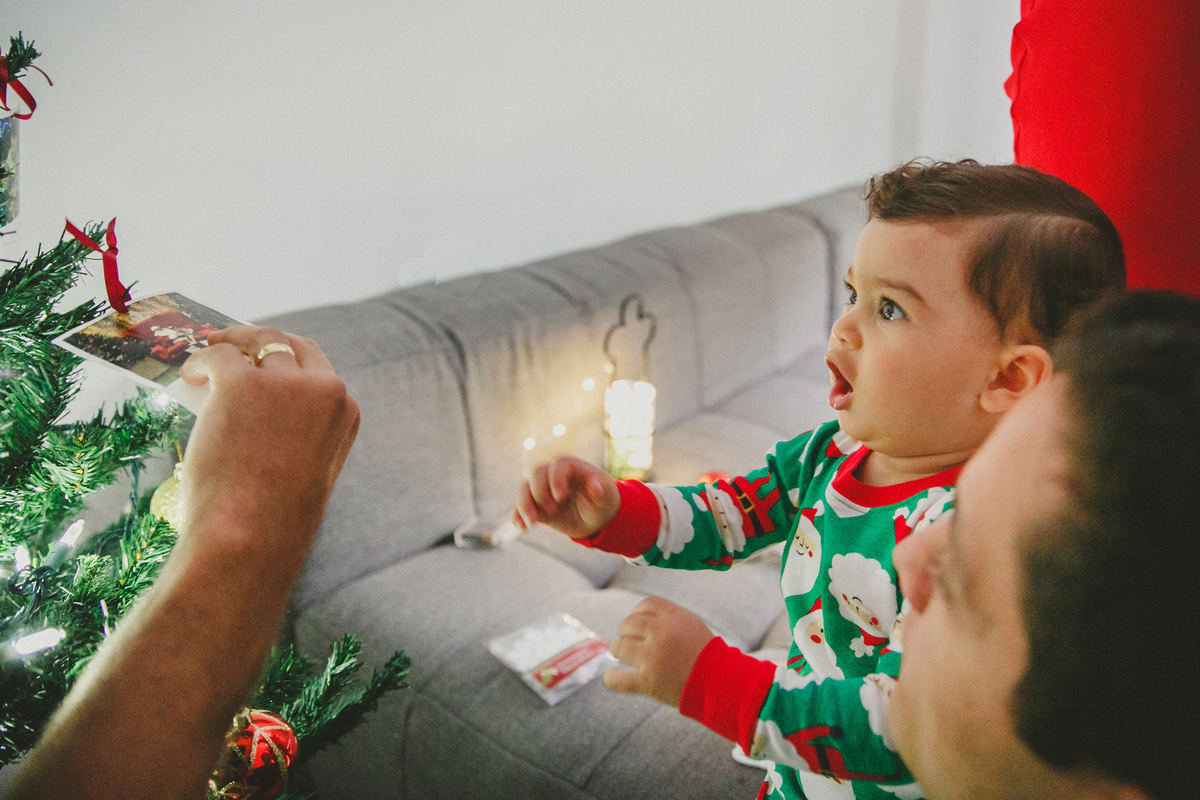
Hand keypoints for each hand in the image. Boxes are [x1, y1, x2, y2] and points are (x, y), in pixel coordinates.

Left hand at [178, 325, 359, 566]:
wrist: (251, 535)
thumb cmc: (273, 517)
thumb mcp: (306, 469)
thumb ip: (296, 434)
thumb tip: (252, 411)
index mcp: (345, 412)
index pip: (319, 370)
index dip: (287, 362)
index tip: (264, 362)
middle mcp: (324, 390)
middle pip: (291, 345)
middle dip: (260, 340)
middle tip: (233, 343)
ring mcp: (285, 384)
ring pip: (258, 341)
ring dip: (231, 341)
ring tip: (207, 350)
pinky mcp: (242, 384)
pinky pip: (218, 356)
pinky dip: (201, 361)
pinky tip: (189, 375)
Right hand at [512, 456, 619, 538]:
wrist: (595, 518)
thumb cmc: (602, 502)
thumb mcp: (606, 498)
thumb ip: (601, 491)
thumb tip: (596, 486)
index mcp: (571, 467)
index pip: (558, 466)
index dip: (556, 479)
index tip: (560, 497)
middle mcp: (553, 475)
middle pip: (537, 474)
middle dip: (540, 492)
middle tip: (552, 511)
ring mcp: (542, 490)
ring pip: (524, 489)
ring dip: (524, 505)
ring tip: (532, 523)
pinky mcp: (536, 506)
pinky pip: (519, 508)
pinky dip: (517, 517)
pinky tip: (522, 528)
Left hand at [604, 597, 714, 707]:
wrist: (721, 684)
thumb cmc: (706, 655)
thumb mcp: (691, 625)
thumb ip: (668, 617)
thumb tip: (637, 616)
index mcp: (672, 617)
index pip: (644, 606)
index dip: (638, 614)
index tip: (638, 624)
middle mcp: (660, 634)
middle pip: (627, 624)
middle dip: (625, 632)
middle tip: (628, 641)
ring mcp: (652, 658)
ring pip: (619, 647)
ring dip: (617, 650)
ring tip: (621, 655)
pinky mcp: (648, 682)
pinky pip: (618, 680)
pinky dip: (611, 679)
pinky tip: (610, 677)